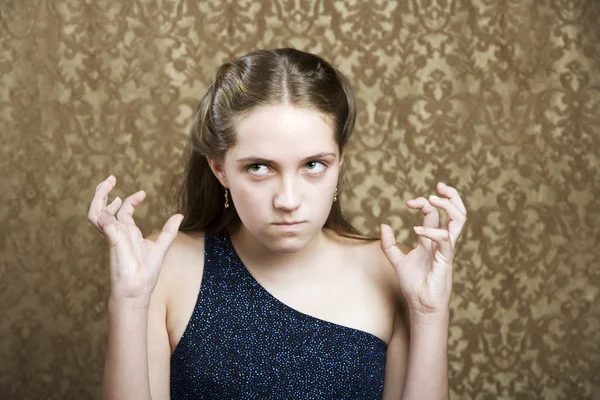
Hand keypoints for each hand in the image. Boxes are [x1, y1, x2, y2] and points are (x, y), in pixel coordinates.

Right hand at [87, 175, 183, 303]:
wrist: (137, 289)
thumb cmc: (146, 273)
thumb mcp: (161, 247)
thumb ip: (168, 231)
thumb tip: (179, 216)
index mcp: (128, 233)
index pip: (124, 211)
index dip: (132, 200)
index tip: (143, 193)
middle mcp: (117, 233)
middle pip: (104, 208)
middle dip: (105, 192)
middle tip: (111, 179)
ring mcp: (112, 236)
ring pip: (95, 212)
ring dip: (98, 197)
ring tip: (106, 183)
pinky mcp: (112, 239)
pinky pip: (100, 222)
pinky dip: (102, 213)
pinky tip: (114, 205)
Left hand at [380, 182, 466, 317]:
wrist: (420, 305)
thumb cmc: (413, 284)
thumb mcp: (397, 260)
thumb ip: (389, 244)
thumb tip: (384, 225)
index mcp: (432, 240)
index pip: (434, 214)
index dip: (424, 203)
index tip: (408, 202)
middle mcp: (442, 242)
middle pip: (456, 212)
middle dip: (450, 196)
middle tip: (438, 186)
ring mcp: (446, 249)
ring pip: (459, 221)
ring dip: (449, 205)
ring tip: (433, 199)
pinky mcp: (446, 260)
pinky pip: (445, 240)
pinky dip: (431, 231)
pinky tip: (416, 231)